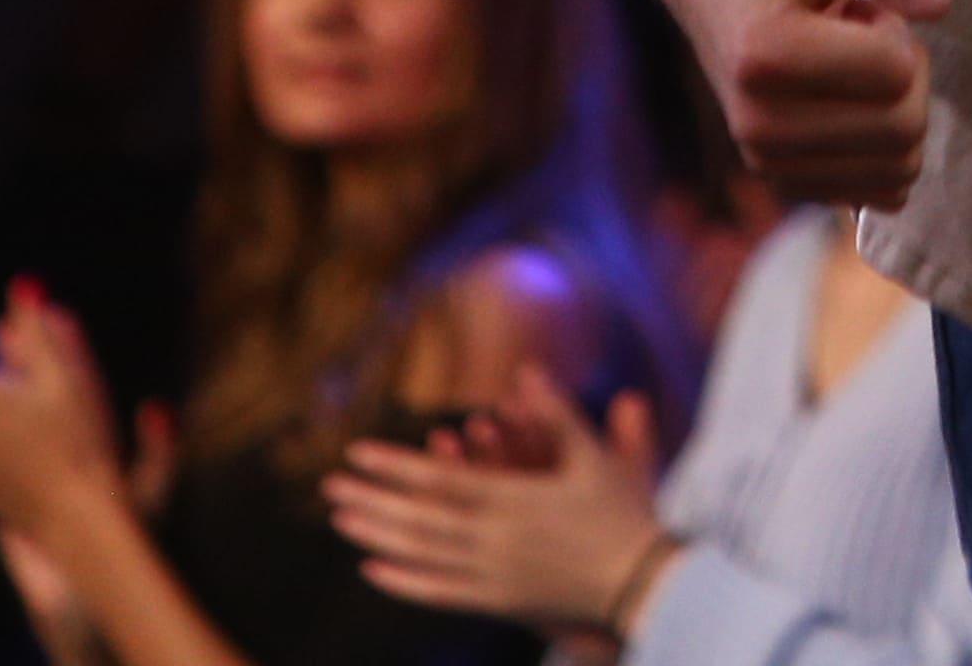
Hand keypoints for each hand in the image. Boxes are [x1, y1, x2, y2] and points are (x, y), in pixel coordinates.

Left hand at [322, 362, 671, 634]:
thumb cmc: (623, 515)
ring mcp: (493, 576)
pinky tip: (373, 571)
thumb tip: (528, 370)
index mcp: (515, 501)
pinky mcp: (498, 602)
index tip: (356, 452)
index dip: (396, 466)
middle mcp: (495, 540)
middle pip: (419, 520)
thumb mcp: (594, 458)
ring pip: (422, 557)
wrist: (642, 584)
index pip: (441, 481)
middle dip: (372, 501)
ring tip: (341, 520)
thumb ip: (558, 414)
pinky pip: (440, 594)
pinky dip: (404, 583)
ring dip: (378, 537)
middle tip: (329, 487)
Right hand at [656, 0, 949, 211]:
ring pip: (900, 167)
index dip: (896, 30)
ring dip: (895, 108)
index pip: (896, 74)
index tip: (860, 4)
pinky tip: (844, 99)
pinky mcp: (789, 185)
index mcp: (763, 57)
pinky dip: (884, 146)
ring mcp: (769, 165)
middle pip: (903, 130)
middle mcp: (756, 125)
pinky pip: (882, 191)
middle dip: (904, 74)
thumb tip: (939, 5)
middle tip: (862, 33)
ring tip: (849, 63)